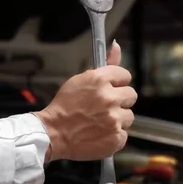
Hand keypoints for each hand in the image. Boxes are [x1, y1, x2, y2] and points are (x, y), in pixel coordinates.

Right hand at [35, 41, 137, 161]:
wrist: (52, 133)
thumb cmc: (63, 107)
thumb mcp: (80, 80)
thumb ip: (105, 64)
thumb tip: (117, 45)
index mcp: (99, 80)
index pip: (125, 75)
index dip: (116, 83)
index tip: (109, 89)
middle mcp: (109, 98)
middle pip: (131, 95)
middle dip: (119, 100)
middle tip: (103, 107)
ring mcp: (114, 119)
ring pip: (129, 116)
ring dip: (117, 119)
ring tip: (99, 122)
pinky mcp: (116, 137)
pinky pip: (123, 134)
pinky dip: (113, 135)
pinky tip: (99, 134)